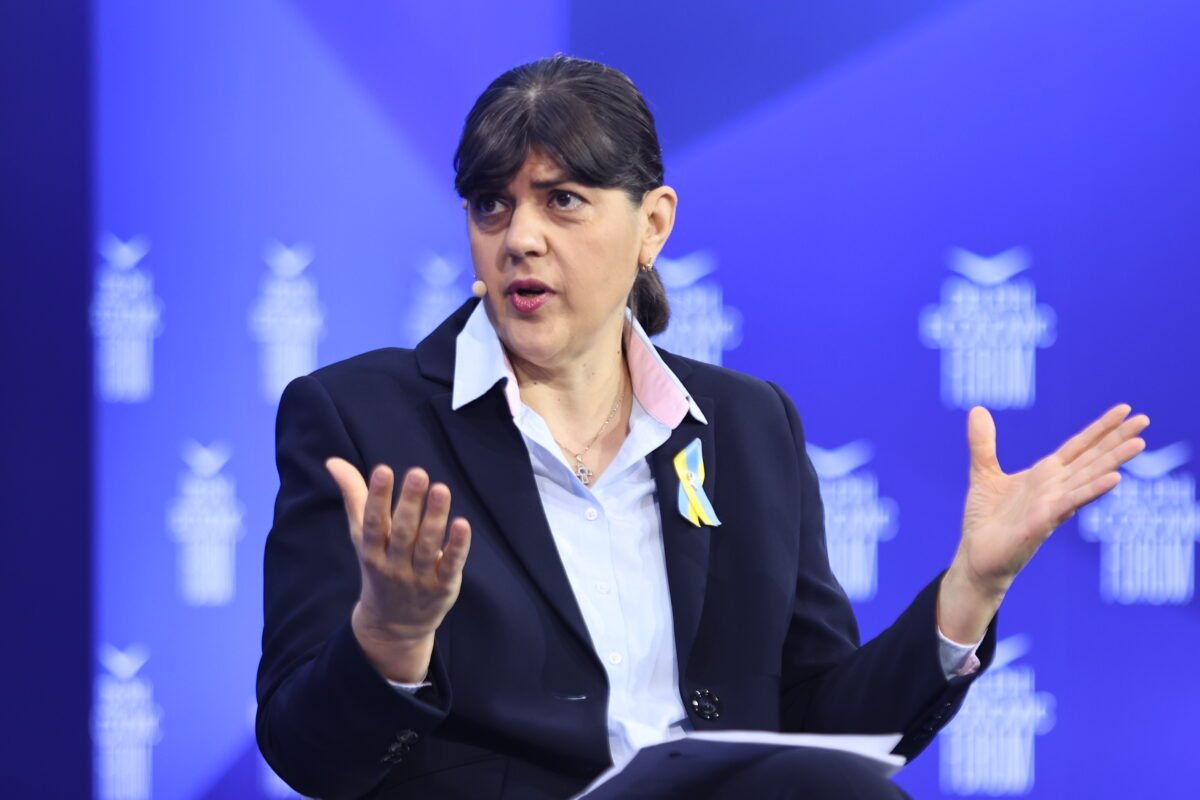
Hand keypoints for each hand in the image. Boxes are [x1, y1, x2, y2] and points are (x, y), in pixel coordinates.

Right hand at [325, 458, 470, 682]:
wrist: (393, 625)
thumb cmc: (379, 566)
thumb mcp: (362, 536)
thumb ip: (354, 497)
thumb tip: (333, 461)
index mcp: (372, 550)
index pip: (373, 522)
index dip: (376, 497)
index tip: (383, 470)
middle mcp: (393, 565)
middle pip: (402, 533)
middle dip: (409, 503)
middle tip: (418, 473)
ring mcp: (419, 578)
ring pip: (427, 546)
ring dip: (435, 518)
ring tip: (441, 489)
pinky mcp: (443, 587)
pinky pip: (450, 565)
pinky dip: (457, 546)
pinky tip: (462, 524)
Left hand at [938, 404, 1148, 642]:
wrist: (977, 557)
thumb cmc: (986, 520)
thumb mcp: (983, 473)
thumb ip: (982, 443)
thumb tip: (977, 408)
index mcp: (1045, 476)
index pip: (1078, 447)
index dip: (1100, 428)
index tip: (1125, 409)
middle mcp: (1055, 489)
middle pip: (1092, 459)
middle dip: (1117, 439)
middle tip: (1145, 418)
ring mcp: (1052, 506)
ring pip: (1088, 479)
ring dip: (1113, 461)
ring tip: (1139, 443)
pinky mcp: (1042, 524)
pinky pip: (1070, 504)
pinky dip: (1091, 491)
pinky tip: (1114, 479)